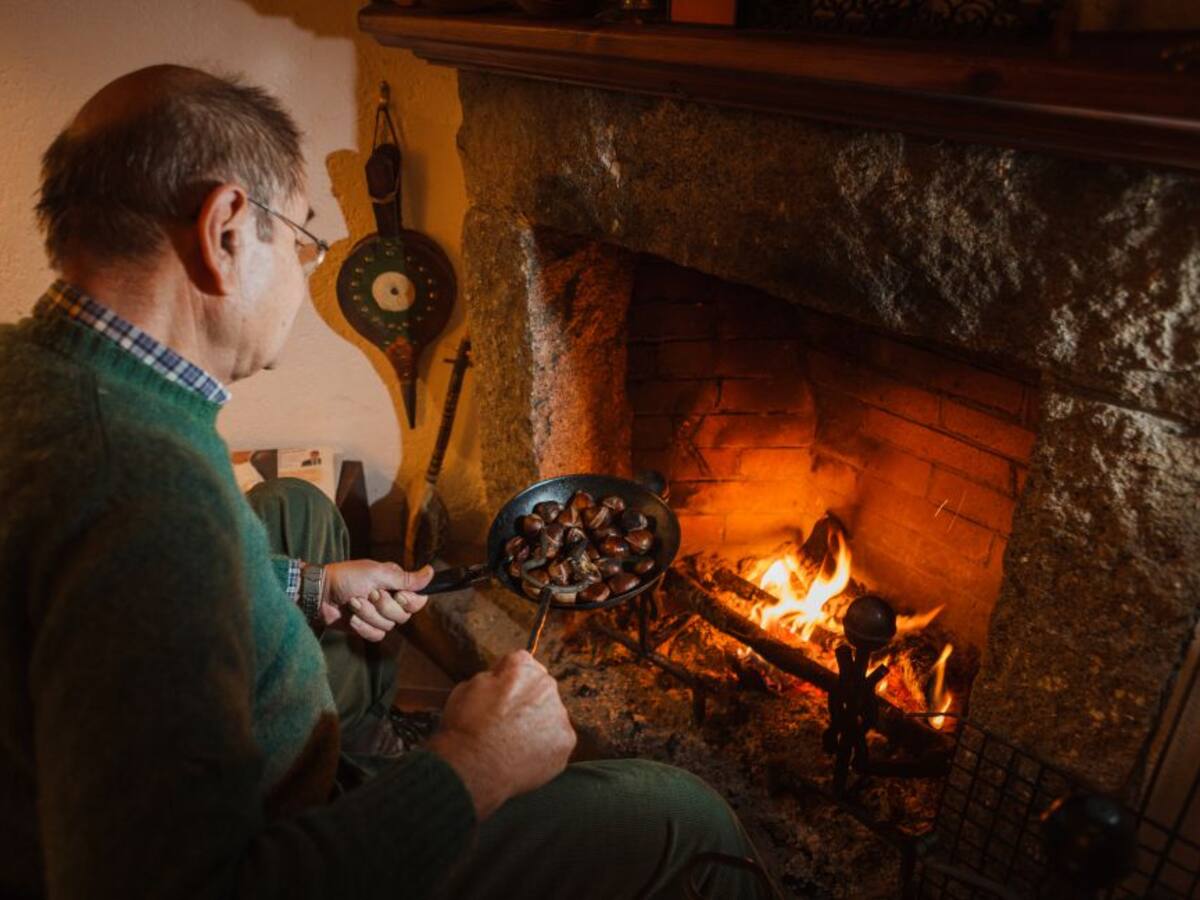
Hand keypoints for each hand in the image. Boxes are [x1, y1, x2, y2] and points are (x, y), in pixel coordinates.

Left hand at [320, 560, 433, 640]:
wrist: (321, 593)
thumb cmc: (348, 577)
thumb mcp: (378, 573)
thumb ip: (406, 578)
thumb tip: (431, 572)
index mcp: (396, 585)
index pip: (418, 601)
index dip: (409, 601)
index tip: (396, 594)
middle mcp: (391, 601)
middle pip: (403, 616)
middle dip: (384, 606)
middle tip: (369, 594)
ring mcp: (378, 616)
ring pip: (389, 627)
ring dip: (369, 615)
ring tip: (354, 603)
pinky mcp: (367, 628)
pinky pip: (377, 636)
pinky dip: (363, 627)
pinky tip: (352, 618)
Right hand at [426, 651, 575, 820]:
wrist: (472, 768)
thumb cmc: (464, 727)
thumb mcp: (467, 687)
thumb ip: (492, 677)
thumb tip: (502, 678)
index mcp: (522, 668)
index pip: (522, 664)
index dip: (508, 681)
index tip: (500, 696)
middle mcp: (547, 686)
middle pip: (541, 689)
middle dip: (528, 701)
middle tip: (507, 723)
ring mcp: (560, 715)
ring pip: (551, 715)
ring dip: (538, 724)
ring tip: (514, 744)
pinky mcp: (566, 742)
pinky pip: (556, 741)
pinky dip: (544, 748)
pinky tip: (524, 756)